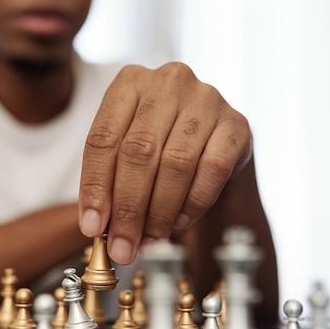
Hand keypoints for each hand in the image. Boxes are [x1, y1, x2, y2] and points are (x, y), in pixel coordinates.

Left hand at [78, 63, 252, 263]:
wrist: (215, 139)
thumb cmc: (162, 144)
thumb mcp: (127, 150)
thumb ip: (109, 180)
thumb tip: (96, 227)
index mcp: (130, 82)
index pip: (103, 139)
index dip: (95, 187)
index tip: (92, 227)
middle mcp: (169, 82)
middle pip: (139, 152)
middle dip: (128, 208)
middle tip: (122, 246)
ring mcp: (206, 99)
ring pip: (175, 163)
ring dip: (160, 212)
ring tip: (149, 240)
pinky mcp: (237, 124)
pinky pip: (212, 170)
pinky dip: (193, 203)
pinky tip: (180, 222)